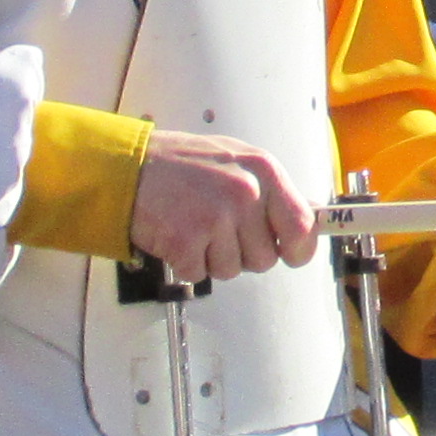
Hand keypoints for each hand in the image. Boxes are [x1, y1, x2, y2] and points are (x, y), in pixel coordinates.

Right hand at [129, 130, 316, 282]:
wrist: (127, 166)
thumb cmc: (180, 164)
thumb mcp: (236, 161)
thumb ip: (271, 190)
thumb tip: (308, 218)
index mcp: (262, 171)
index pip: (302, 226)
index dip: (298, 249)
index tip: (292, 255)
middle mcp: (244, 193)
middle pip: (264, 258)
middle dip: (242, 253)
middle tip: (215, 227)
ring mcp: (216, 217)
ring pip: (232, 270)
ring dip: (211, 258)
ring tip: (193, 224)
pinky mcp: (187, 240)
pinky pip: (199, 274)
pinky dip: (185, 262)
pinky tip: (175, 233)